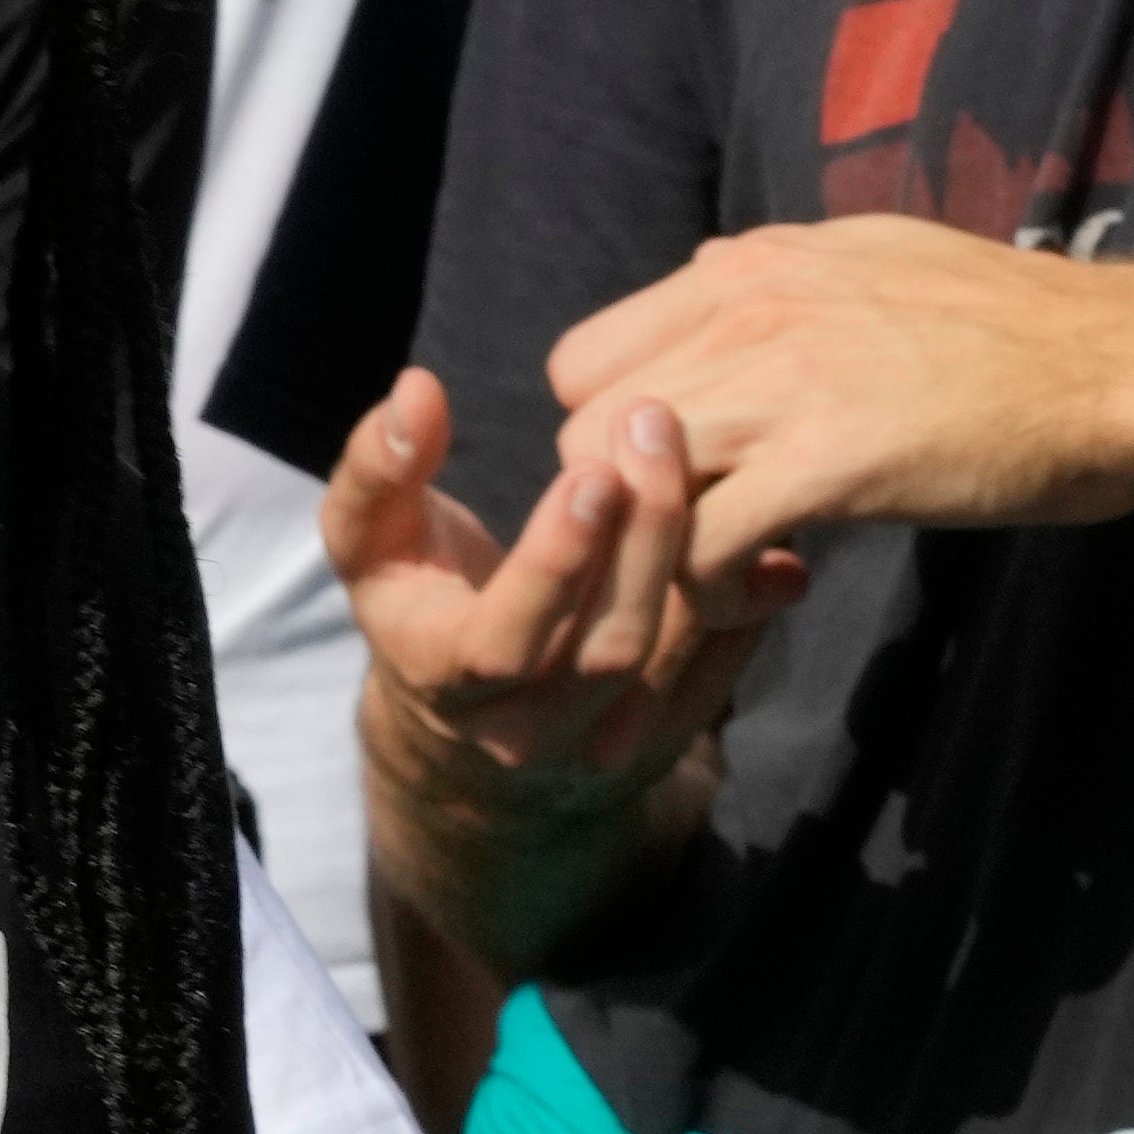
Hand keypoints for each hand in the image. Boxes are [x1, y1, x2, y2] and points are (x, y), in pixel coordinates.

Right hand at [324, 370, 801, 968]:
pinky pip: (720, 665)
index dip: (553, 563)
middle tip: (656, 424)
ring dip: (696, 551)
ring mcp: (601, 742)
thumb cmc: (415, 593)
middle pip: (606, 647)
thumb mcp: (370, 536)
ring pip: (670, 655)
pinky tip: (763, 522)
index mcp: (446, 681)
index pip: (503, 641)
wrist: (470, 702)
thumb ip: (379, 465)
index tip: (592, 471)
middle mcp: (525, 731)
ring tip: (710, 452)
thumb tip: (417, 391)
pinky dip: (746, 594)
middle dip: (641, 534)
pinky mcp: (664, 733)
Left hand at [541, 218, 1133, 574]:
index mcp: (747, 265)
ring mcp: (781, 382)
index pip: (587, 359)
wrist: (1115, 364)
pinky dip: (717, 591)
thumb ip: (780, 283)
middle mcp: (744, 309)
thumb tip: (719, 283)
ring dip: (661, 556)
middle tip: (697, 538)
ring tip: (731, 574)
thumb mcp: (872, 263)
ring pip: (623, 494)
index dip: (614, 437)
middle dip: (624, 509)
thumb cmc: (1014, 329)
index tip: (683, 477)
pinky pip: (702, 547)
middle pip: (583, 433)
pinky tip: (779, 587)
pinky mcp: (827, 462)